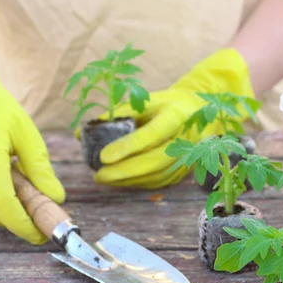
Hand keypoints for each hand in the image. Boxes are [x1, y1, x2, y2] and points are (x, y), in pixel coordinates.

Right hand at [0, 33, 64, 243]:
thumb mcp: (28, 135)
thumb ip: (41, 170)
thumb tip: (57, 198)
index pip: (5, 206)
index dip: (25, 225)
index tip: (43, 234)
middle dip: (21, 221)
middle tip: (46, 215)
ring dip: (9, 208)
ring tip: (26, 186)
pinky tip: (7, 177)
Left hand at [76, 48, 254, 188]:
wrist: (202, 113)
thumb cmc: (167, 104)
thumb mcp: (146, 100)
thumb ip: (116, 115)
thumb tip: (80, 133)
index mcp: (176, 115)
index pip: (151, 134)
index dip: (127, 146)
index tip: (103, 156)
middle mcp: (185, 139)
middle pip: (154, 161)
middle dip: (124, 171)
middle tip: (98, 175)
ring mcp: (187, 158)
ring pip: (156, 175)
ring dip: (127, 180)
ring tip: (103, 178)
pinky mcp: (183, 172)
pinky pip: (158, 181)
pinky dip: (137, 183)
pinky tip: (119, 180)